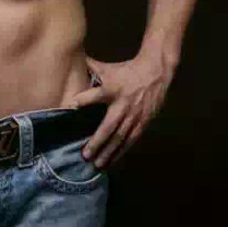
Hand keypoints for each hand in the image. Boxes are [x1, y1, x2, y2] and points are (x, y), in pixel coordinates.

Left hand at [68, 54, 174, 168]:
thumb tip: (73, 62)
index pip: (96, 94)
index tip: (71, 106)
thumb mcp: (108, 68)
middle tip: (85, 155)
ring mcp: (134, 115)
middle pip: (109, 126)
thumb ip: (90, 68)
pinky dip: (122, 151)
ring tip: (98, 164)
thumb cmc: (126, 70)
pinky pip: (131, 140)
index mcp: (112, 88)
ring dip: (109, 152)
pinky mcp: (143, 122)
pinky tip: (113, 160)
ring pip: (121, 138)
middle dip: (97, 142)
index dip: (84, 100)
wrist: (155, 73)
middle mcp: (123, 104)